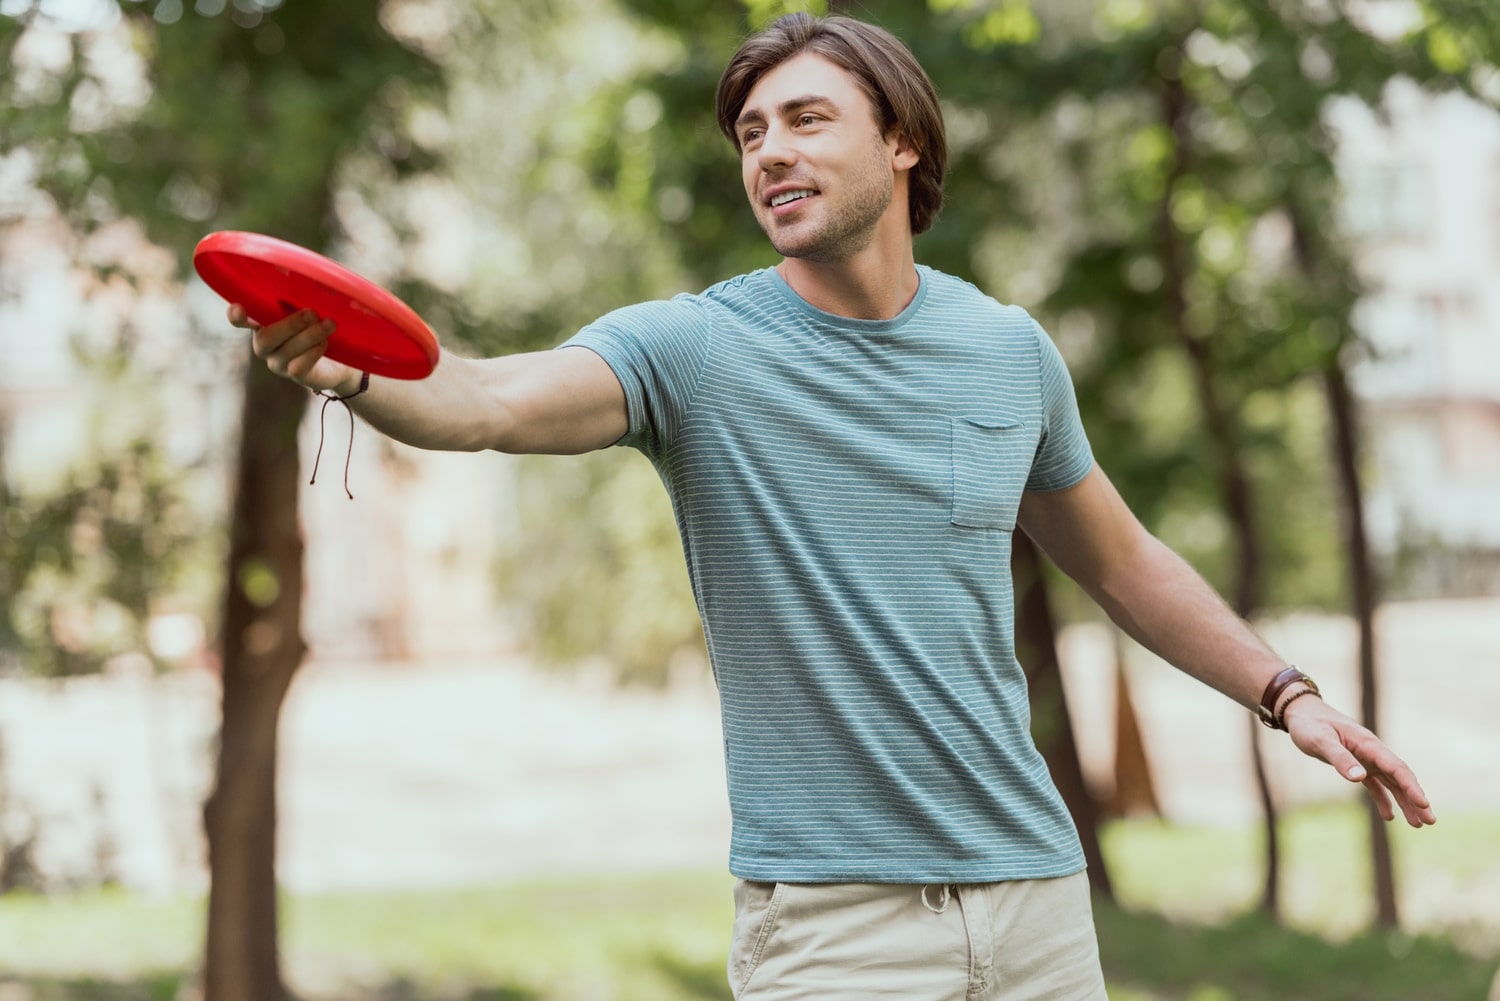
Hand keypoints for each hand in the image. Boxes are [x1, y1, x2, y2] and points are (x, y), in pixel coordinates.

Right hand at [230, 304, 358, 394]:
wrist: (338, 363)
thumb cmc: (318, 328)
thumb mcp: (309, 312)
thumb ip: (301, 298)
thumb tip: (309, 275)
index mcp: (263, 324)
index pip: (241, 321)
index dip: (237, 316)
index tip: (238, 308)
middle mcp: (265, 346)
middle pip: (266, 338)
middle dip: (291, 324)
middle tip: (312, 313)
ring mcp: (278, 363)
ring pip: (287, 350)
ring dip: (311, 335)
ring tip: (330, 323)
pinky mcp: (295, 376)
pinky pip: (299, 366)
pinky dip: (314, 352)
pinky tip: (325, 343)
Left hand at [1283, 695, 1435, 827]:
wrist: (1301, 713)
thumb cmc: (1310, 724)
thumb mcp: (1320, 740)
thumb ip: (1340, 758)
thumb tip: (1360, 778)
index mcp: (1368, 744)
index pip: (1396, 767)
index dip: (1411, 786)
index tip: (1424, 804)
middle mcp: (1372, 752)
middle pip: (1400, 777)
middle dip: (1415, 798)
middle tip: (1430, 821)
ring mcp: (1366, 759)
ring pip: (1391, 783)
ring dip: (1405, 802)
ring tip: (1418, 824)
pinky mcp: (1356, 765)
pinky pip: (1375, 785)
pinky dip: (1383, 799)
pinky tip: (1389, 816)